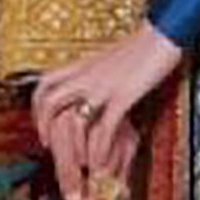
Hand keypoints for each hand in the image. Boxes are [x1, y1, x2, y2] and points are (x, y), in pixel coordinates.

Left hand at [33, 22, 183, 199]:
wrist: (162, 35)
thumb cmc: (140, 48)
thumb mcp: (108, 60)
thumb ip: (94, 74)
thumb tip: (89, 87)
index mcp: (82, 65)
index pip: (45, 83)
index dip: (37, 107)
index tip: (42, 125)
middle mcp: (86, 75)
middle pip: (49, 101)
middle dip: (44, 127)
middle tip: (49, 148)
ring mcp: (102, 86)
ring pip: (73, 119)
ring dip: (72, 147)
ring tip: (76, 164)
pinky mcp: (122, 96)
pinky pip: (103, 128)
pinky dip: (99, 151)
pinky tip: (100, 165)